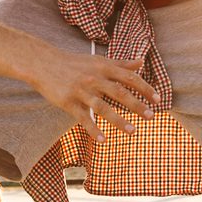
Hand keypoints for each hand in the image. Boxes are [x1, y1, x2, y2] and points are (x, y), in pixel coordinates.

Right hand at [29, 51, 157, 141]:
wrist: (43, 63)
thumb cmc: (74, 63)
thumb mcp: (98, 61)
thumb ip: (121, 64)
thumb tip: (141, 62)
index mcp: (103, 67)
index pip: (128, 77)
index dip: (144, 87)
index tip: (158, 99)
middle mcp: (94, 78)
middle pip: (118, 92)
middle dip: (136, 104)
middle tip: (152, 116)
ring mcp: (81, 90)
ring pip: (102, 107)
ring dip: (118, 120)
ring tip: (133, 132)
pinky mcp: (68, 102)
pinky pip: (83, 117)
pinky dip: (93, 129)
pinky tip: (103, 140)